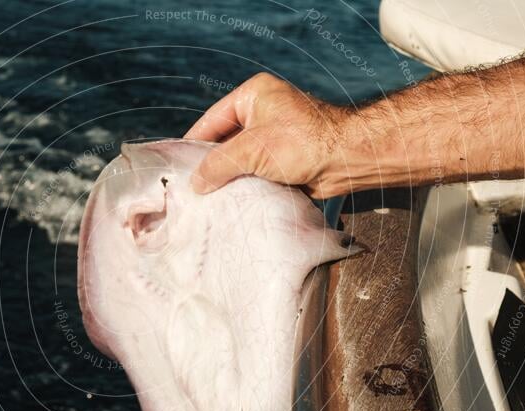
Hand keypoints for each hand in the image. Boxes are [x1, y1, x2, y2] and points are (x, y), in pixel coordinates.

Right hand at [184, 73, 349, 198]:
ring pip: (240, 159)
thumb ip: (218, 164)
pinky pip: (255, 171)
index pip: (212, 120)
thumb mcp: (252, 150)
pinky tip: (231, 200)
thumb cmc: (303, 143)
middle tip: (190, 186)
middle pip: (225, 141)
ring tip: (207, 197)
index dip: (193, 143)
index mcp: (253, 96)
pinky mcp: (284, 159)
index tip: (176, 165)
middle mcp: (263, 112)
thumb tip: (196, 183)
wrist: (348, 159)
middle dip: (211, 164)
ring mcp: (274, 136)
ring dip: (228, 177)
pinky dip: (245, 184)